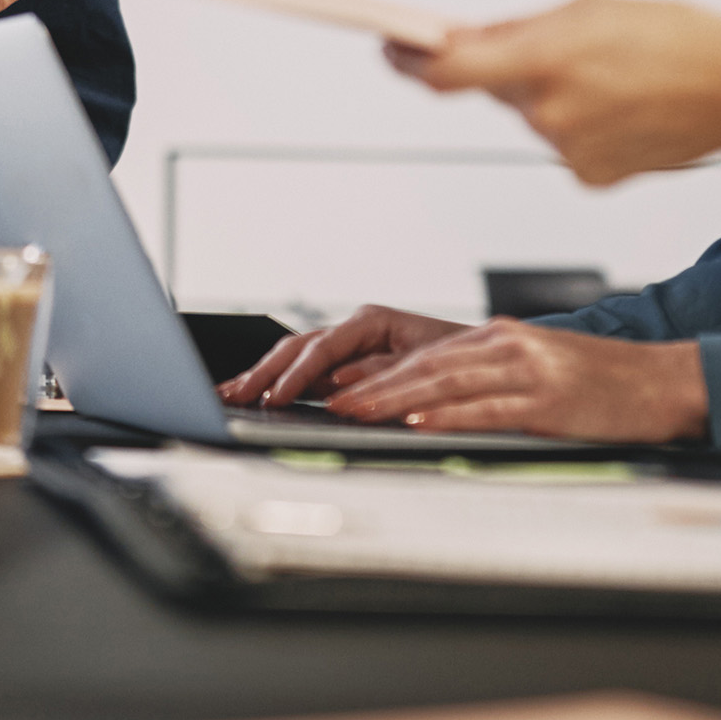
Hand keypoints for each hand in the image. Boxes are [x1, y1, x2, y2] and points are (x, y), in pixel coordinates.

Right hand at [218, 304, 464, 408]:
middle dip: (265, 372)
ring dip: (265, 376)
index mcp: (373, 322)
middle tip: (233, 395)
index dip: (296, 375)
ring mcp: (351, 348)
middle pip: (298, 348)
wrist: (489, 365)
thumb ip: (381, 377)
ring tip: (231, 392)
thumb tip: (339, 389)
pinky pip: (309, 372)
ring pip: (297, 358)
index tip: (275, 397)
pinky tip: (259, 393)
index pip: (322, 348)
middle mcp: (356, 330)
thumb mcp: (429, 369)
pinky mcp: (350, 366)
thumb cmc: (465, 364)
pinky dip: (282, 382)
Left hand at [309, 318, 706, 441]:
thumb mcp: (538, 369)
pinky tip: (419, 422)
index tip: (335, 388)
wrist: (666, 382)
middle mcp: (507, 346)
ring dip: (393, 399)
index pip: (424, 355)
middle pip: (423, 365)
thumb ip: (489, 379)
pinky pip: (488, 408)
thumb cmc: (603, 383)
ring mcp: (528, 371)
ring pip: (445, 382)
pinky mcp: (549, 401)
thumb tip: (432, 403)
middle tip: (330, 402)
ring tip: (353, 412)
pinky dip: (449, 415)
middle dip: (370, 385)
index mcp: (501, 338)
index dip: (375, 371)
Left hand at [382, 0, 720, 182]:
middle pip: (496, 91)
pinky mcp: (590, 177)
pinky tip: (623, 111)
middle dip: (510, 69)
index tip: (392, 48)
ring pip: (533, 117)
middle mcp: (547, 112)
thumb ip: (519, 29)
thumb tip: (467, 38)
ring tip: (611, 78)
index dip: (409, 62)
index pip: (447, 73)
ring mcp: (567, 151)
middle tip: (561, 50)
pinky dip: (581, 126)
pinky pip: (564, 145)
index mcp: (541, 59)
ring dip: (553, 96)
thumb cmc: (672, 36)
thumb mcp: (587, 10)